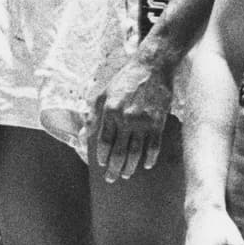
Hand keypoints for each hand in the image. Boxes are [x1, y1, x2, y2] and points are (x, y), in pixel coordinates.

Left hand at [92, 61, 172, 182]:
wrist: (152, 67)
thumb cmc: (125, 80)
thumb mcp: (104, 93)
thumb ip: (93, 114)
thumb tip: (85, 134)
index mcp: (110, 111)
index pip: (104, 142)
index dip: (102, 156)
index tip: (101, 165)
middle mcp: (126, 118)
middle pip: (119, 152)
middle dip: (114, 168)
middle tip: (112, 178)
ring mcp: (143, 121)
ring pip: (136, 153)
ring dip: (130, 167)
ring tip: (126, 174)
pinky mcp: (158, 121)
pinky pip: (154, 146)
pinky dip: (150, 158)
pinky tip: (146, 164)